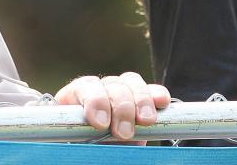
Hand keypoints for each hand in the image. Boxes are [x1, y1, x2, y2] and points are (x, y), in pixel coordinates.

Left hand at [55, 72, 170, 142]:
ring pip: (131, 83)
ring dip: (140, 101)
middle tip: (123, 133)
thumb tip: (90, 137)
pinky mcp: (141, 101)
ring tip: (146, 121)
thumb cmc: (87, 150)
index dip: (94, 101)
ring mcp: (120, 92)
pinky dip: (156, 94)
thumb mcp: (81, 146)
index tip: (100, 124)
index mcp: (75, 99)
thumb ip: (84, 138)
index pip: (85, 88)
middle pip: (112, 85)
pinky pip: (151, 90)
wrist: (100, 153)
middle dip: (121, 108)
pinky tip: (161, 102)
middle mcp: (99, 90)